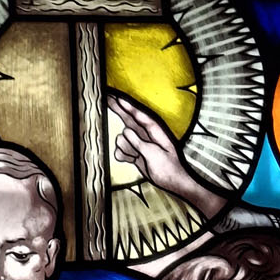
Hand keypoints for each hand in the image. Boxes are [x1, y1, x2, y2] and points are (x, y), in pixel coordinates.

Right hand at [106, 97, 218, 214]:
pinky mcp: (134, 153)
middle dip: (118, 109)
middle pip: (128, 118)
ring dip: (126, 149)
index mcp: (154, 131)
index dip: (127, 106)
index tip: (117, 97)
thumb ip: (138, 142)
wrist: (173, 182)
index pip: (138, 115)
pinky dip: (124, 156)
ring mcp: (138, 144)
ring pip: (121, 140)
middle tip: (107, 98)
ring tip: (137, 156)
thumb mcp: (153, 154)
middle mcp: (145, 135)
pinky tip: (132, 160)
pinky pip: (120, 151)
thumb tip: (124, 132)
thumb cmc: (168, 167)